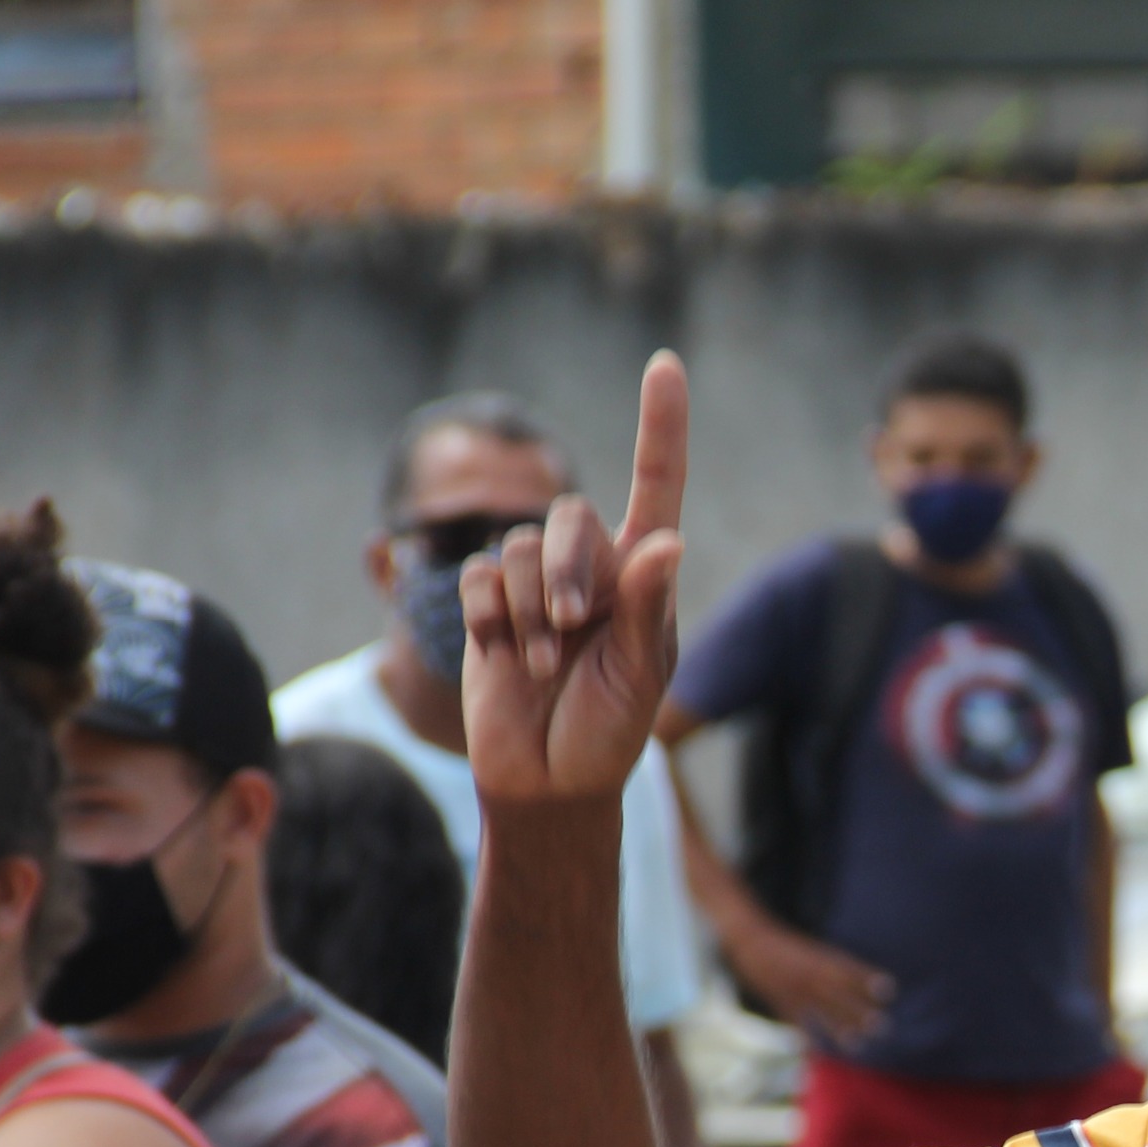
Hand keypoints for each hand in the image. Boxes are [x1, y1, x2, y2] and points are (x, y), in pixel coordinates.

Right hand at [464, 352, 690, 804]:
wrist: (547, 782)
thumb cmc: (608, 733)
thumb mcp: (640, 677)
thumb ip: (647, 610)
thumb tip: (667, 544)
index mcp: (644, 575)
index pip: (657, 484)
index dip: (661, 425)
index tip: (665, 364)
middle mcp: (592, 568)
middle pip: (570, 518)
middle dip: (569, 572)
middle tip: (572, 630)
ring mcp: (537, 586)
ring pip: (519, 551)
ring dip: (529, 614)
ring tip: (545, 669)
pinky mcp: (489, 606)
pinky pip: (480, 579)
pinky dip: (491, 621)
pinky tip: (504, 659)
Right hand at [731, 918, 895, 1048]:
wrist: (749, 940)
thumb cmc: (785, 947)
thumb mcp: (811, 951)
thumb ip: (832, 968)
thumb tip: (860, 984)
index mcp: (820, 957)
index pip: (848, 969)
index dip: (868, 979)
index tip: (889, 989)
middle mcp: (810, 973)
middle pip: (838, 994)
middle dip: (859, 1010)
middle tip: (881, 1026)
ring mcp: (794, 988)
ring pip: (819, 1010)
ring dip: (838, 1028)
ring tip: (857, 1044)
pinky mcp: (779, 1000)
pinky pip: (795, 1021)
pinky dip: (804, 1037)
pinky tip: (815, 1050)